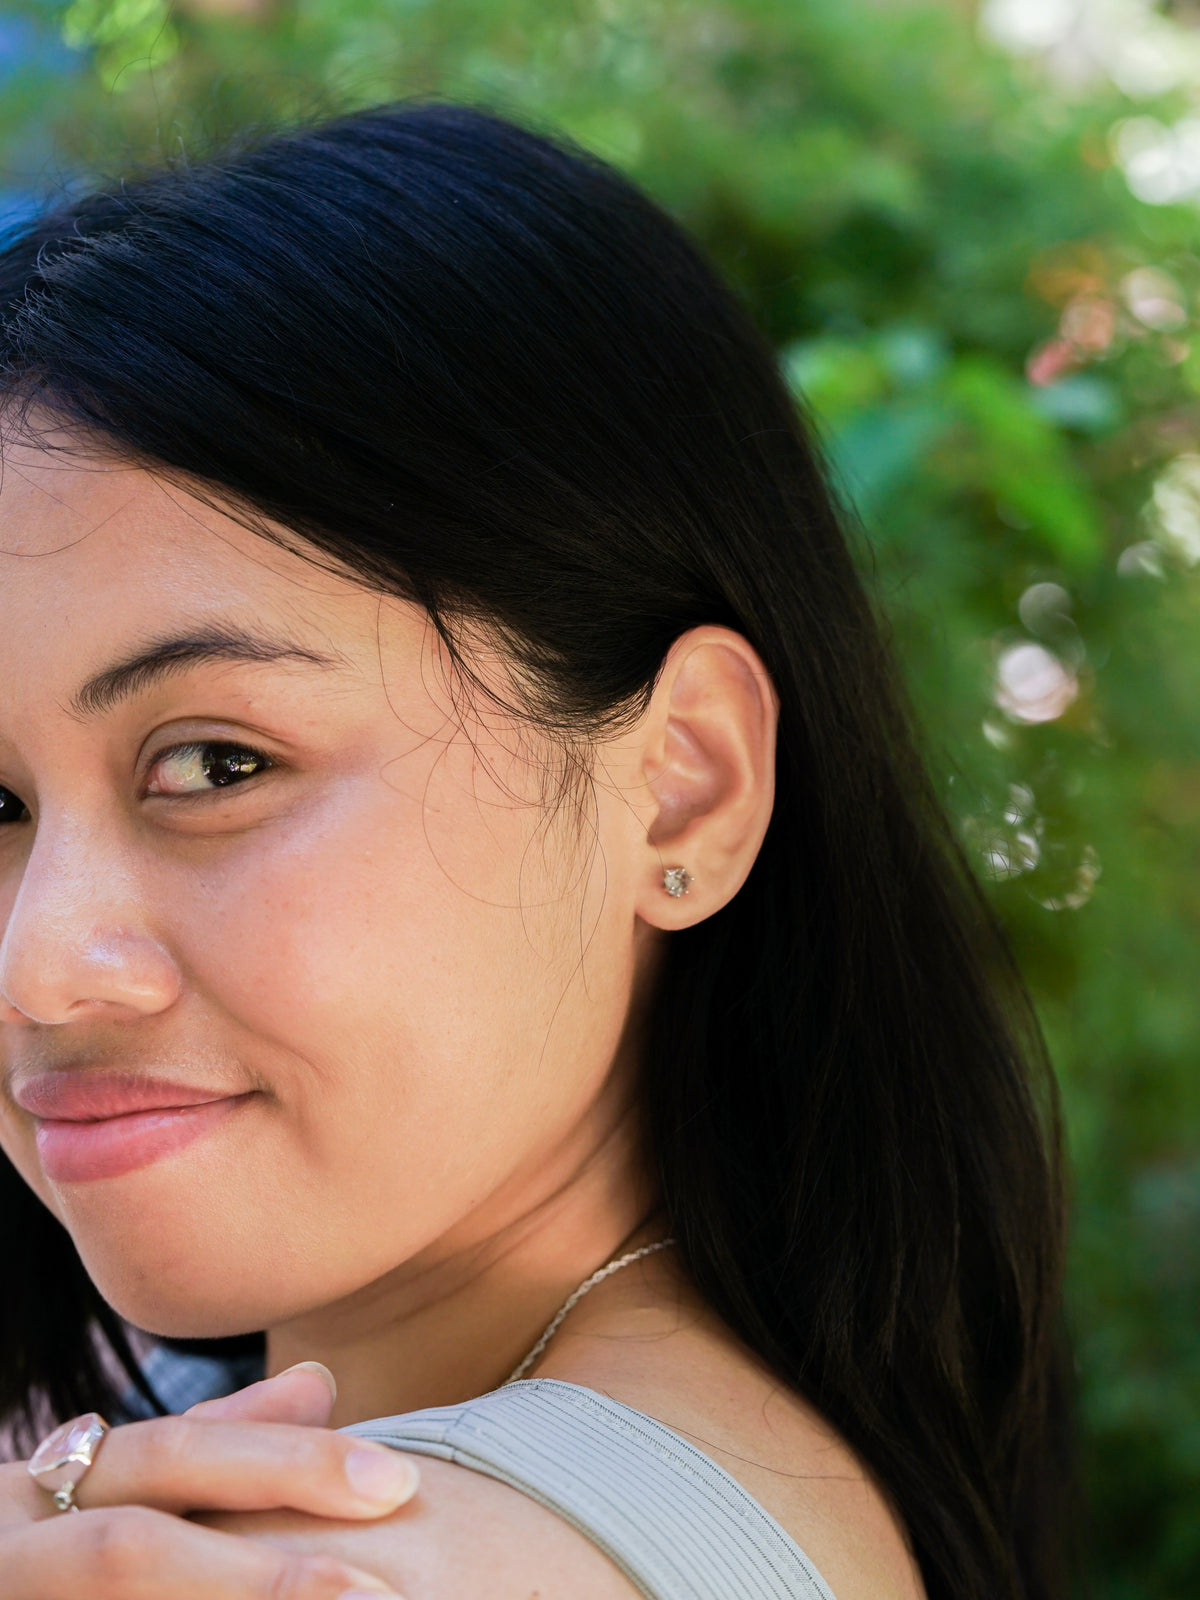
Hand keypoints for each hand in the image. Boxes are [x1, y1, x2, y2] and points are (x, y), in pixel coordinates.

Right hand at [0, 1362, 417, 1598]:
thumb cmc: (41, 1564)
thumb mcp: (97, 1495)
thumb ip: (206, 1449)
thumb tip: (320, 1381)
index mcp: (32, 1490)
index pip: (177, 1451)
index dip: (290, 1464)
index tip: (398, 1482)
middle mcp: (10, 1552)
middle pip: (136, 1550)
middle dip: (266, 1576)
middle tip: (381, 1596)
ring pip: (123, 1592)